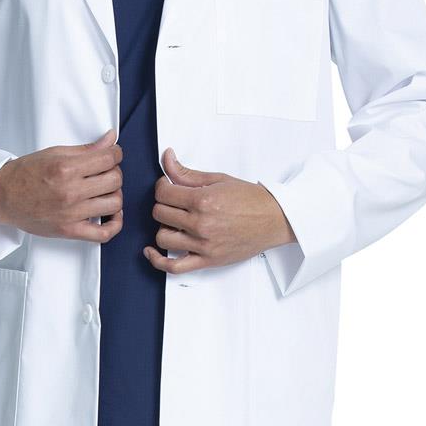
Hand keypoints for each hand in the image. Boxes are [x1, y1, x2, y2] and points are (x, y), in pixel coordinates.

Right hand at [0, 128, 123, 242]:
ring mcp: (71, 213)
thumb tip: (109, 139)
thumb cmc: (24, 174)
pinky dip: (114, 224)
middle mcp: (70, 191)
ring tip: (105, 190)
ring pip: (114, 203)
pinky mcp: (70, 230)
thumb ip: (86, 149)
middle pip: (114, 180)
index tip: (113, 154)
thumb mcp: (55, 153)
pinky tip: (111, 214)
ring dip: (115, 194)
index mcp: (65, 168)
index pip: (108, 158)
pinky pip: (103, 234)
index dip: (116, 153)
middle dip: (114, 171)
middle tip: (106, 171)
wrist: (2, 196)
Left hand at [144, 148, 295, 274]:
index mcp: (203, 200)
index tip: (168, 186)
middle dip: (164, 204)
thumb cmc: (249, 199)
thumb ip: (187, 173)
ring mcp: (203, 244)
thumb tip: (167, 158)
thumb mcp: (218, 179)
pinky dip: (158, 261)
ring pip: (162, 238)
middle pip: (160, 213)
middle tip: (174, 202)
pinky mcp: (207, 260)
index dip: (162, 186)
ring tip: (175, 222)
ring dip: (165, 227)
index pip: (163, 193)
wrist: (274, 219)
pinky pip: (174, 267)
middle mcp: (201, 223)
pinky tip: (152, 252)